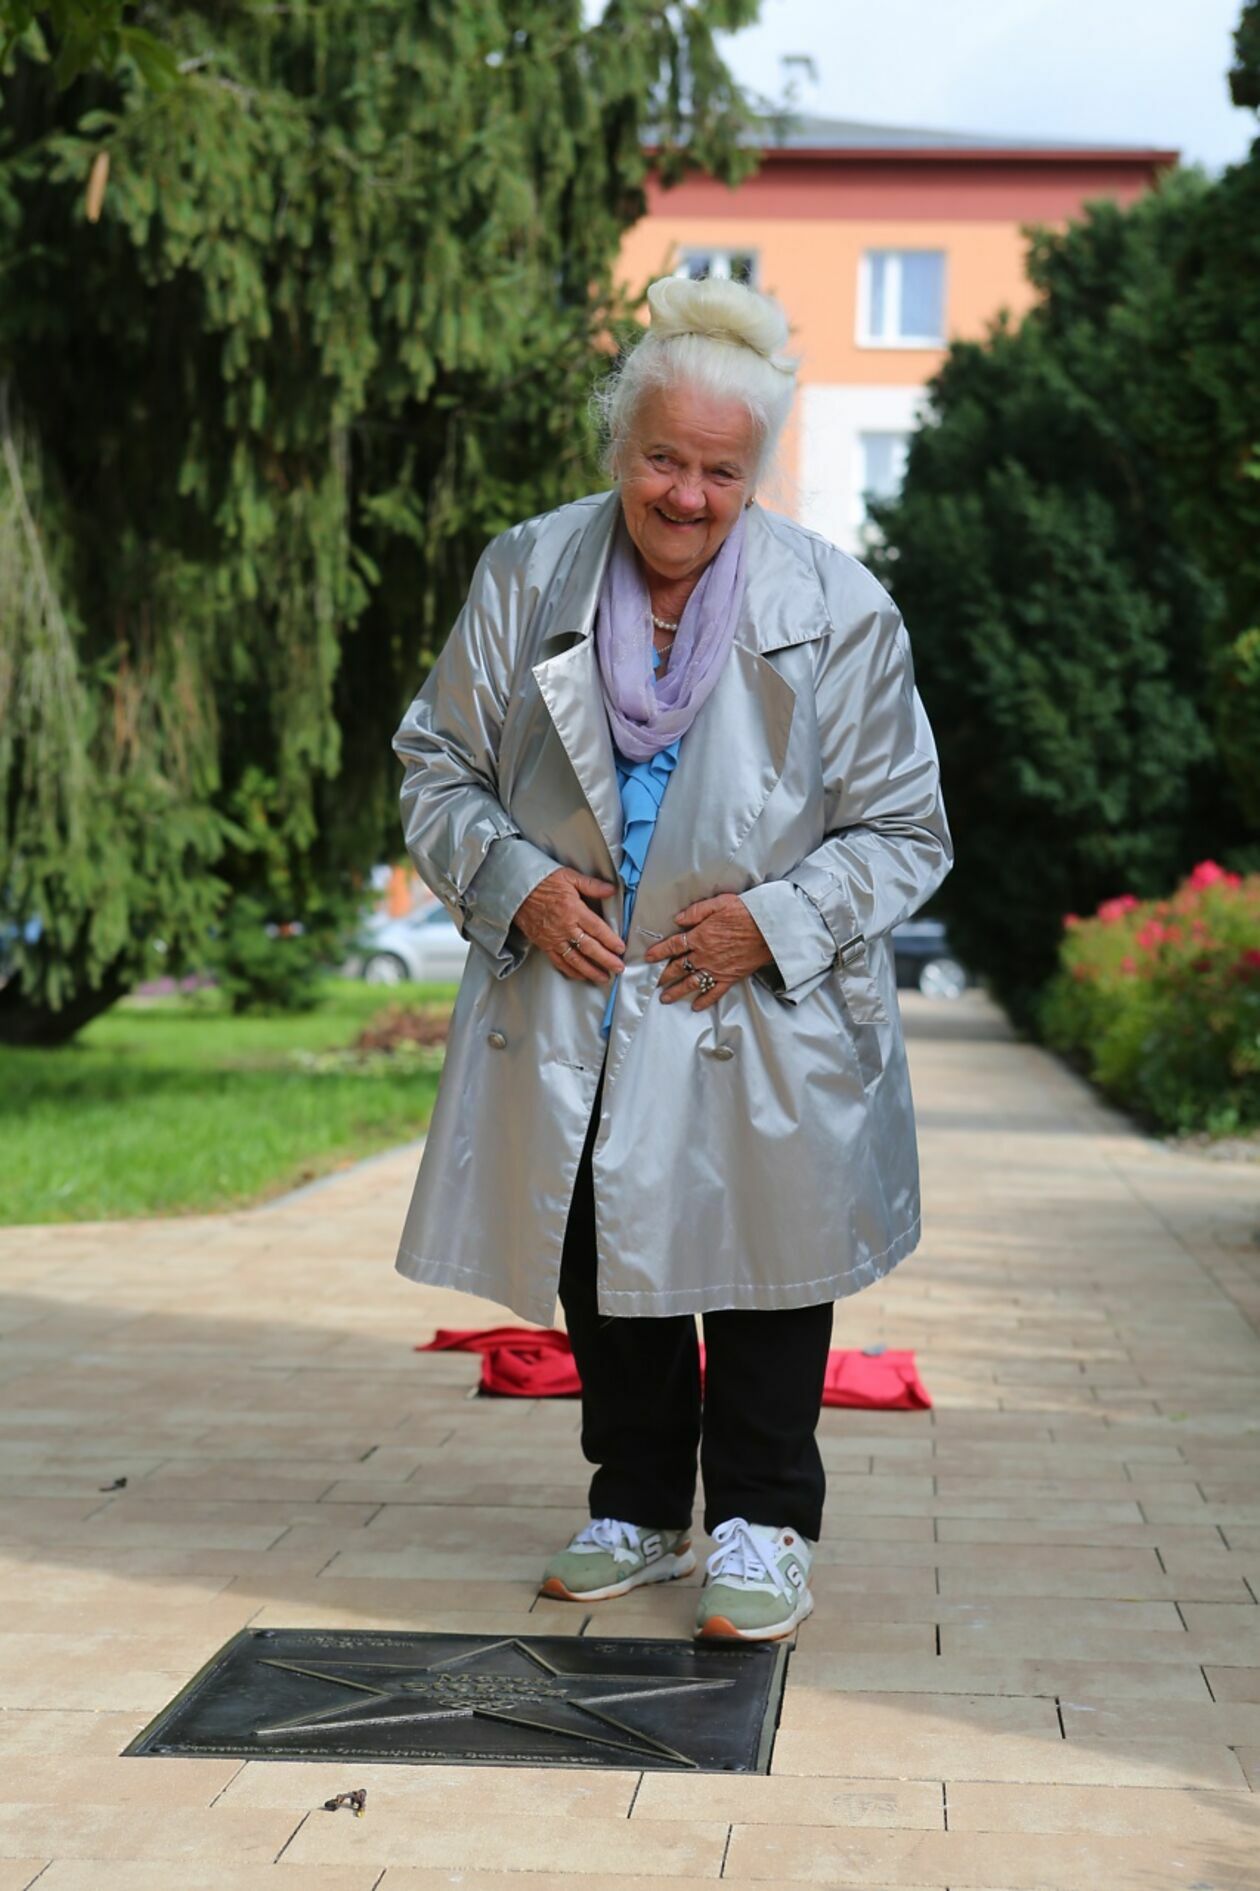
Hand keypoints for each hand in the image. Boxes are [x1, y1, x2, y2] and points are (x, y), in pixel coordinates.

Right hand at [514, 868, 624, 982]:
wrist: (516, 890)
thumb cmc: (543, 882)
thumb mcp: (569, 877)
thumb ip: (591, 885)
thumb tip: (611, 889)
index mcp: (573, 909)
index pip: (597, 929)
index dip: (610, 940)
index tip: (621, 949)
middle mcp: (564, 927)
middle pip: (589, 948)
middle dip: (606, 960)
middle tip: (619, 968)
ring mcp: (553, 938)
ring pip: (575, 959)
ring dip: (591, 970)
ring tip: (604, 977)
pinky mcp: (544, 945)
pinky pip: (559, 962)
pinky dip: (571, 971)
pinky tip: (582, 976)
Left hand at [645, 894, 773, 1010]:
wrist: (769, 929)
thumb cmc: (746, 913)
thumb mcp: (718, 903)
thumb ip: (696, 912)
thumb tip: (678, 919)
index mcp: (699, 937)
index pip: (673, 946)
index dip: (659, 952)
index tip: (648, 958)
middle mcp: (704, 956)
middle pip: (678, 968)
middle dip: (663, 976)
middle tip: (653, 983)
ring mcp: (716, 969)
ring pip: (691, 983)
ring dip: (677, 992)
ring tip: (665, 998)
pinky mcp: (730, 978)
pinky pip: (714, 992)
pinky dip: (705, 1000)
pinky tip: (696, 1006)